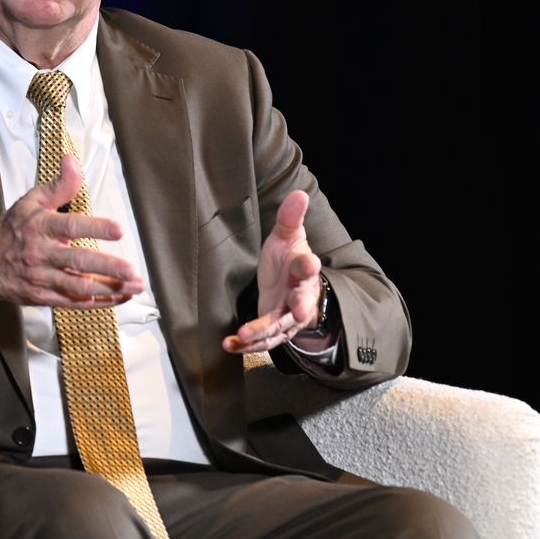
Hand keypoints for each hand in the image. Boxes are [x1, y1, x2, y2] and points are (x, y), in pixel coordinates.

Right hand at [0, 153, 146, 315]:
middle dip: (108, 267)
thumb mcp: (31, 201)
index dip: (96, 227)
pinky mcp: (43, 297)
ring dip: (110, 288)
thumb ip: (59, 185)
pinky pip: (74, 302)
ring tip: (134, 285)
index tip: (119, 229)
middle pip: (78, 261)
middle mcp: (41, 253)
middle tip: (131, 269)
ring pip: (79, 287)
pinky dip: (99, 302)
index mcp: (40, 226)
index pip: (71, 226)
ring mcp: (42, 278)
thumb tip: (73, 161)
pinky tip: (119, 297)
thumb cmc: (11, 230)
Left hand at [222, 189, 329, 354]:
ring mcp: (287, 316)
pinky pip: (262, 340)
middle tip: (298, 311)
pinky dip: (245, 345)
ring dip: (261, 332)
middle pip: (302, 303)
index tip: (310, 261)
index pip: (308, 266)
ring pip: (278, 327)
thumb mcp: (287, 236)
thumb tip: (299, 193)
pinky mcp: (273, 329)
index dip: (308, 264)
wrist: (291, 286)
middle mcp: (300, 296)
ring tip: (243, 334)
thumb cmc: (288, 260)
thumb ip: (290, 218)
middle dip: (300, 307)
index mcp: (302, 270)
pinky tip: (229, 345)